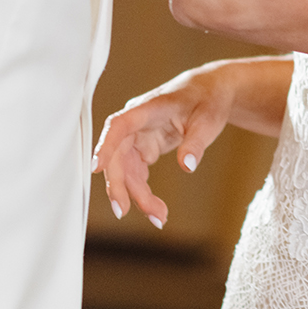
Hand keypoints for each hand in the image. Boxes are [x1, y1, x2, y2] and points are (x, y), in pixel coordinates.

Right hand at [94, 64, 237, 226]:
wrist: (211, 91)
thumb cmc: (208, 99)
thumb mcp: (208, 121)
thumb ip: (195, 143)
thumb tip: (187, 166)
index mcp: (148, 109)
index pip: (119, 126)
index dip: (105, 145)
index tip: (95, 168)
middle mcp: (137, 123)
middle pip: (117, 155)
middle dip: (119, 184)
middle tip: (124, 211)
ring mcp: (139, 136)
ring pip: (126, 169)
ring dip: (137, 195)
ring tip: (159, 217)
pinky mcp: (145, 147)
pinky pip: (136, 173)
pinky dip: (143, 191)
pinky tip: (156, 208)